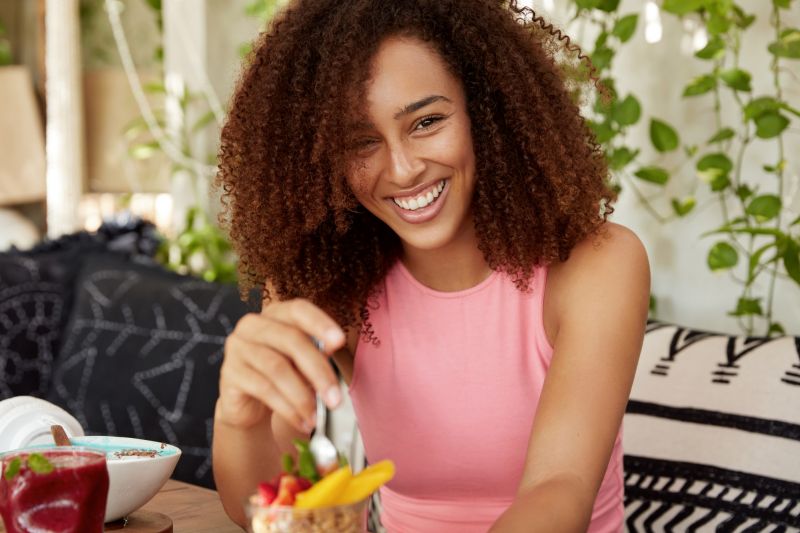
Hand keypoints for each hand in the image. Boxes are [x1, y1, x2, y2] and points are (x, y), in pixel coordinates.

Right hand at [217, 298, 345, 431]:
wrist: (249, 403)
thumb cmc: (283, 374)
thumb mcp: (303, 362)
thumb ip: (317, 351)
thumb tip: (333, 345)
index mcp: (276, 313)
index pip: (298, 309)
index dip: (320, 323)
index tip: (340, 341)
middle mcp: (253, 325)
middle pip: (291, 340)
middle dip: (318, 371)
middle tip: (335, 398)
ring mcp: (238, 347)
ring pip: (277, 368)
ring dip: (302, 396)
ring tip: (316, 416)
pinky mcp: (229, 372)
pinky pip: (263, 388)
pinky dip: (287, 408)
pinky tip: (301, 421)